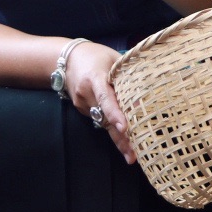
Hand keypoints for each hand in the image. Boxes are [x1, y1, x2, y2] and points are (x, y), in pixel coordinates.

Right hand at [62, 41, 135, 163]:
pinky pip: (99, 119)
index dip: (115, 114)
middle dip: (120, 139)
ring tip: (132, 153)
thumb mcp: (113, 58)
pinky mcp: (82, 110)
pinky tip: (123, 136)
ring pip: (103, 123)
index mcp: (94, 78)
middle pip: (105, 119)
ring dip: (118, 137)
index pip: (106, 98)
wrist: (65, 58)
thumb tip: (145, 95)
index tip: (124, 128)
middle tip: (133, 156)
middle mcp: (86, 94)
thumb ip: (127, 75)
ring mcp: (82, 104)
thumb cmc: (95, 55)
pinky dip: (111, 127)